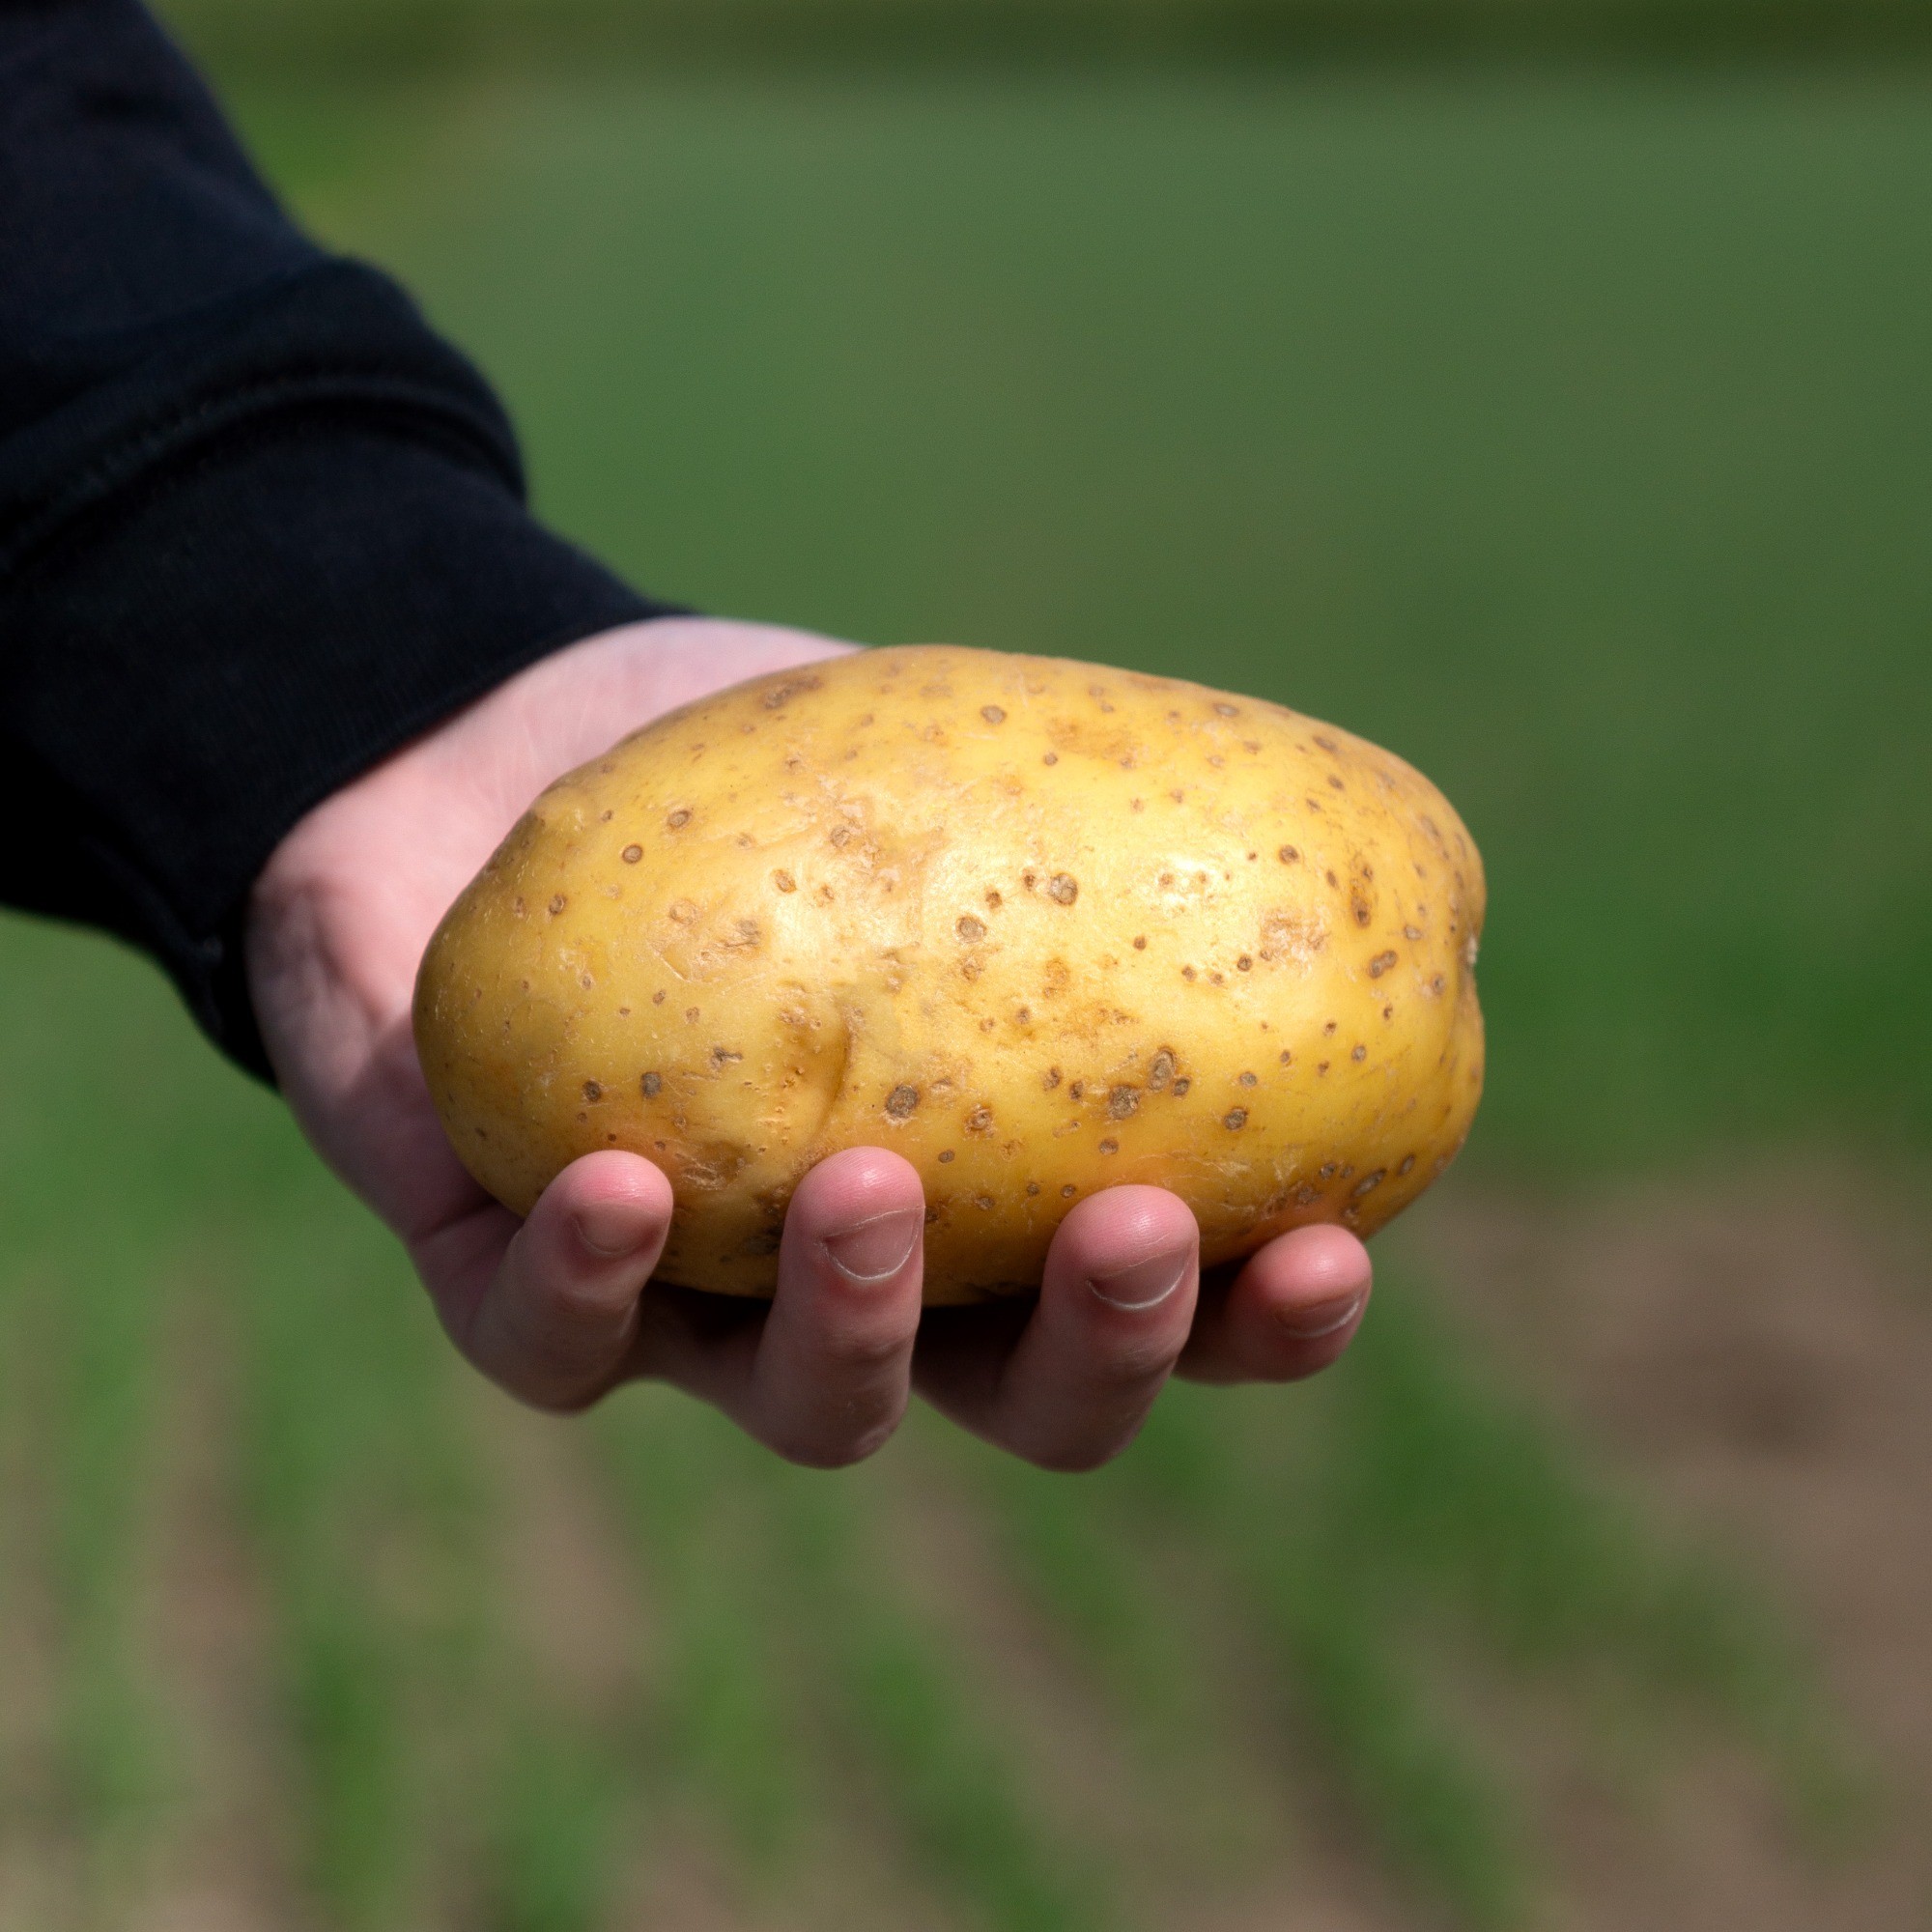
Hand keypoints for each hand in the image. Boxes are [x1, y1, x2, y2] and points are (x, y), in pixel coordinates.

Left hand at [247, 619, 1372, 1469]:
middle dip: (1095, 1352)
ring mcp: (700, 1298)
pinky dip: (595, 1284)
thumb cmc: (752, 775)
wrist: (490, 737)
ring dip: (860, 1321)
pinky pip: (553, 1340)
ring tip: (872, 1184)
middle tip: (1138, 1234)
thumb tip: (1307, 815)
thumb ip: (1078, 813)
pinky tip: (630, 1186)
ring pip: (811, 1399)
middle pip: (1017, 1400)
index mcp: (1005, 1187)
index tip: (1335, 1247)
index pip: (1167, 1301)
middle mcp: (877, 1275)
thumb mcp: (932, 759)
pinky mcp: (509, 1278)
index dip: (1260, 1322)